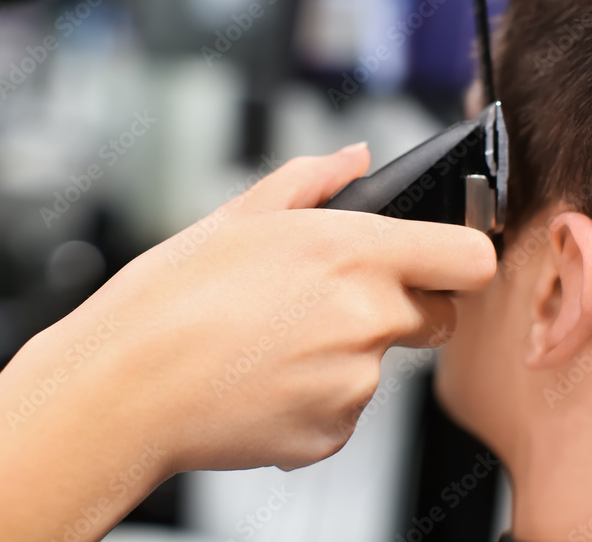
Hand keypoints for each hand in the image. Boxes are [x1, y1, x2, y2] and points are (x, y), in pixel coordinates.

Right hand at [0, 143, 495, 540]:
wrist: (122, 391)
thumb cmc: (166, 302)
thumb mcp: (236, 218)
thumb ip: (311, 180)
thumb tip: (356, 158)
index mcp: (351, 252)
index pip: (470, 258)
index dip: (460, 258)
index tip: (441, 262)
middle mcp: (366, 318)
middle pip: (438, 315)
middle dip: (400, 308)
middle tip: (330, 305)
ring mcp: (353, 383)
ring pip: (382, 365)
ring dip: (345, 355)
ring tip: (273, 344)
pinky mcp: (333, 434)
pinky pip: (346, 411)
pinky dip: (316, 399)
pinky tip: (264, 381)